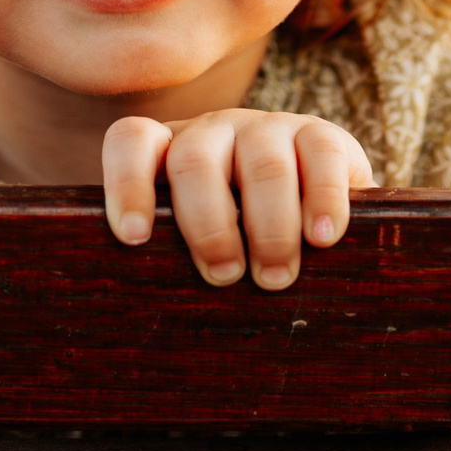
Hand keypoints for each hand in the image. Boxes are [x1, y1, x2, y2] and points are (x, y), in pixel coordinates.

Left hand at [100, 110, 373, 289]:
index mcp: (171, 152)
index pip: (133, 142)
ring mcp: (267, 128)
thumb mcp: (201, 242)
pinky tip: (322, 239)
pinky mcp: (321, 134)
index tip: (135, 237)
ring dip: (269, 227)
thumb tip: (152, 323)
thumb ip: (175, 259)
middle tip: (223, 276)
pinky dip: (322, 199)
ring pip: (263, 163)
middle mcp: (214, 132)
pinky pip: (322, 154)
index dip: (127, 184)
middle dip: (208, 226)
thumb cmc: (242, 243)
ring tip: (274, 277)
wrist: (316, 210)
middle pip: (195, 161)